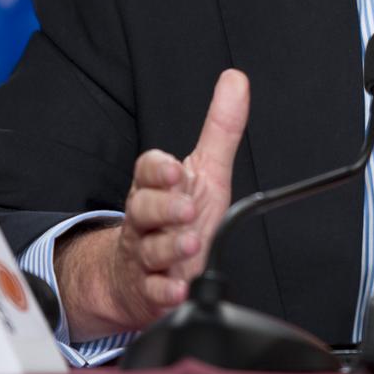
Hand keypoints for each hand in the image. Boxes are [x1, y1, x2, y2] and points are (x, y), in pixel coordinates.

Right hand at [56, 69, 248, 339]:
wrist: (137, 274)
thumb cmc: (177, 216)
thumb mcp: (204, 170)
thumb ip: (221, 128)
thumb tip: (237, 80)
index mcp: (156, 188)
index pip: (147, 171)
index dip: (158, 170)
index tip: (175, 171)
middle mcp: (146, 220)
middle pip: (142, 208)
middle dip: (163, 207)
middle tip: (186, 208)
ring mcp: (145, 255)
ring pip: (148, 250)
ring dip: (169, 247)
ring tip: (189, 243)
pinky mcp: (149, 290)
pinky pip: (151, 292)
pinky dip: (163, 293)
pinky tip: (177, 289)